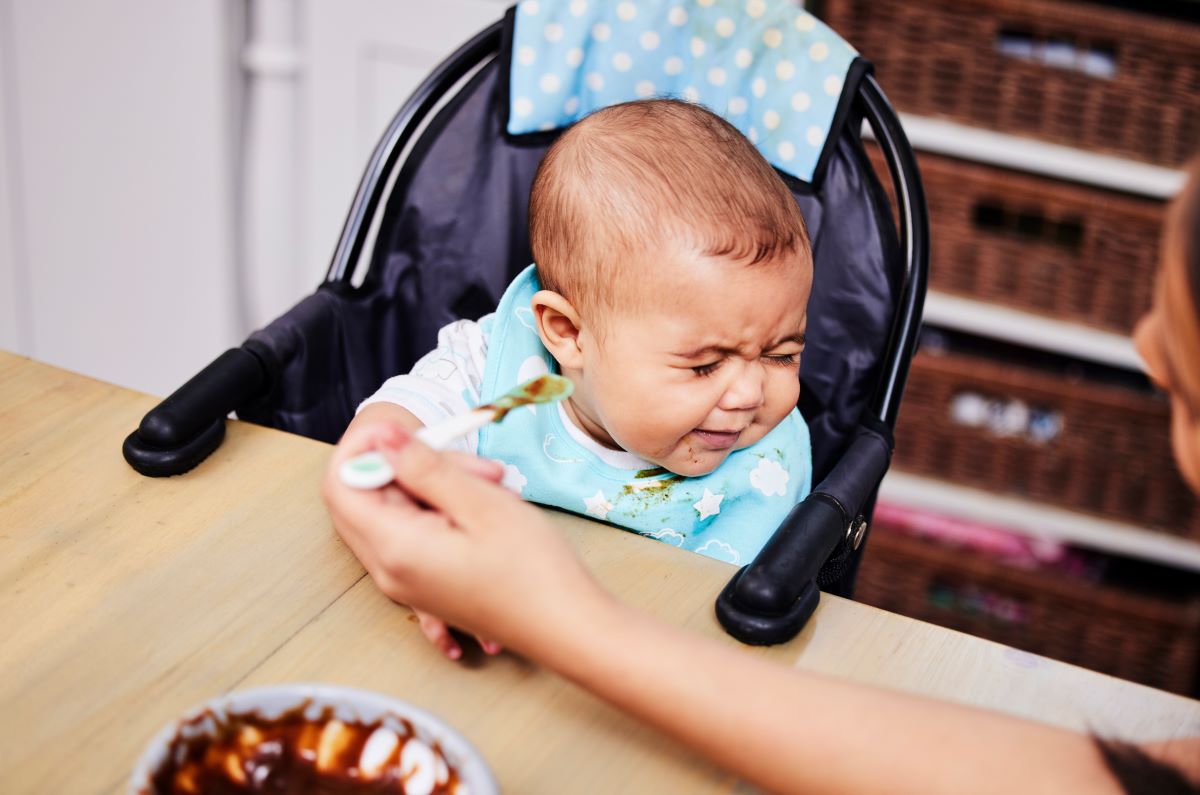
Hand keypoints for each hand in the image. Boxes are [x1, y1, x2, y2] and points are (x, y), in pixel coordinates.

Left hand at [320, 420, 604, 653]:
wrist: (569, 629)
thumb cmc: (534, 569)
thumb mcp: (480, 502)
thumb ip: (423, 467)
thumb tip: (380, 438)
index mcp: (394, 548)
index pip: (342, 485)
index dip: (365, 449)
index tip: (409, 434)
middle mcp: (389, 571)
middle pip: (363, 499)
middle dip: (403, 467)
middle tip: (462, 462)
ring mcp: (406, 585)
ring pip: (394, 514)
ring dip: (432, 489)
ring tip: (490, 487)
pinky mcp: (426, 589)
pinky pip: (413, 538)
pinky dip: (439, 515)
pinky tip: (481, 510)